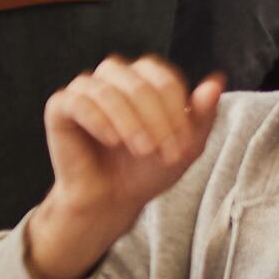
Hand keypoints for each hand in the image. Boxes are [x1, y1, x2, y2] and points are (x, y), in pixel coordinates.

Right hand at [26, 57, 220, 278]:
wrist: (111, 201)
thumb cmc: (147, 170)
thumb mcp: (185, 145)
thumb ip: (202, 114)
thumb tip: (217, 80)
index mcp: (144, 78)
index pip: (163, 77)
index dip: (177, 110)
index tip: (184, 148)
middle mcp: (113, 77)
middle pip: (138, 81)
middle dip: (157, 119)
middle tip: (165, 154)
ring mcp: (85, 90)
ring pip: (108, 89)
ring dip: (130, 121)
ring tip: (142, 151)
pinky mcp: (60, 107)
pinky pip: (77, 101)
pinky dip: (98, 119)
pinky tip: (112, 141)